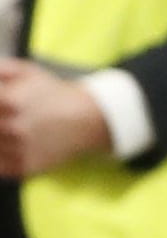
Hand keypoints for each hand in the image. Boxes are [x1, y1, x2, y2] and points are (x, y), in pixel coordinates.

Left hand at [0, 62, 113, 177]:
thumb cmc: (53, 93)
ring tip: (5, 129)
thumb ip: (0, 70)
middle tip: (0, 121)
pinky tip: (5, 145)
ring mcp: (18, 149)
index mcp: (9, 100)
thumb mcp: (27, 71)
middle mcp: (12, 127)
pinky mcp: (24, 167)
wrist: (86, 119)